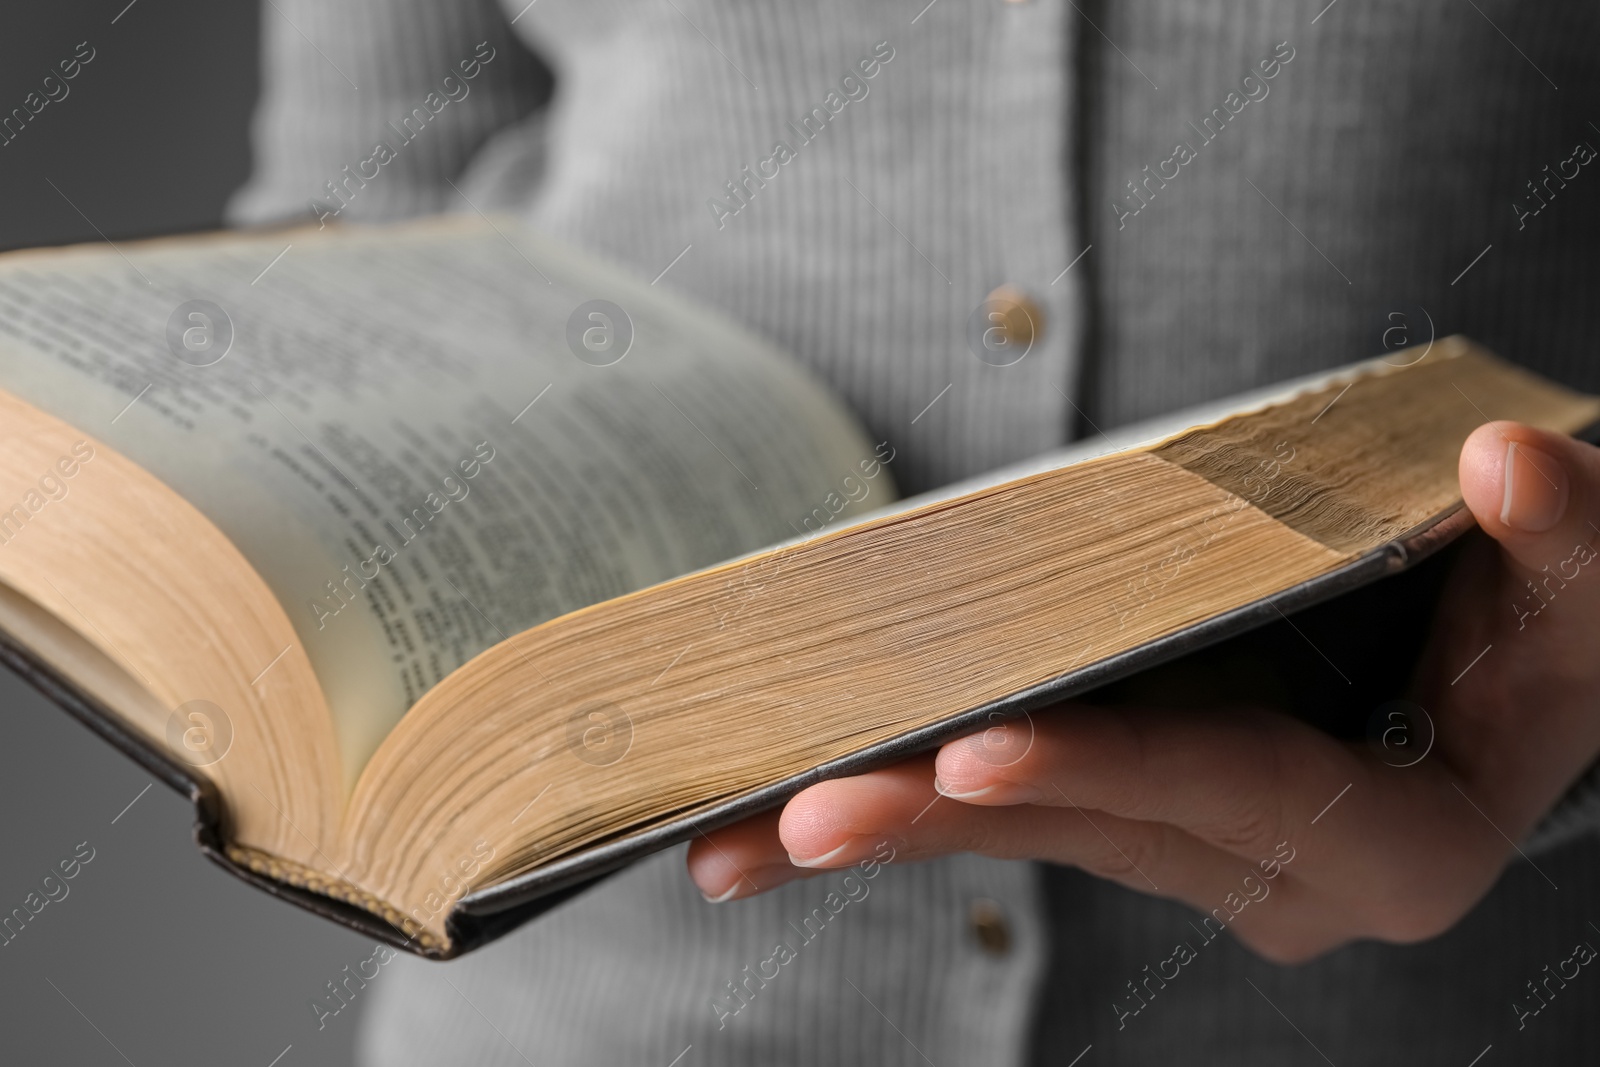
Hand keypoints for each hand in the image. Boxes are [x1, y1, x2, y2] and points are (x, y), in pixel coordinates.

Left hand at [687, 421, 1599, 962]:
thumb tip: (1507, 465)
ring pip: (1028, 842)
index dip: (1115, 771)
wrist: (1510, 670)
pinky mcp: (1138, 822)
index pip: (1235, 799)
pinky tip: (781, 825)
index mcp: (1390, 840)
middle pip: (1094, 835)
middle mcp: (1278, 876)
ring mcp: (1197, 859)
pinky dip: (906, 810)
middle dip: (945, 819)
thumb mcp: (1581, 581)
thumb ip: (1569, 541)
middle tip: (800, 813)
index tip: (978, 749)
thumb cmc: (1544, 619)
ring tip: (740, 841)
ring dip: (889, 832)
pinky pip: (1012, 817)